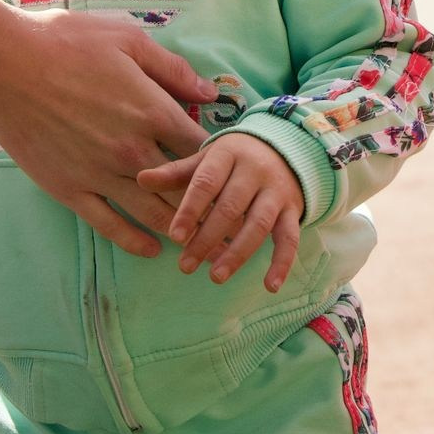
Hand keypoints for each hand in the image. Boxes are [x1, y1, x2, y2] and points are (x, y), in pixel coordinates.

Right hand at [0, 5, 216, 260]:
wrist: (2, 64)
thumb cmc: (65, 42)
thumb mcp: (128, 40)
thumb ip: (172, 69)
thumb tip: (210, 93)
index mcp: (152, 111)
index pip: (201, 147)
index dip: (217, 158)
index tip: (223, 164)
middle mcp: (132, 150)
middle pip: (184, 188)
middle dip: (207, 203)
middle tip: (225, 216)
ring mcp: (100, 174)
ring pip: (153, 213)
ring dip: (180, 228)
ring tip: (198, 240)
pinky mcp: (69, 188)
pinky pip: (108, 224)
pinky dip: (135, 241)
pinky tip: (152, 249)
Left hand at [137, 134, 302, 289]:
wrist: (283, 148)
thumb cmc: (232, 159)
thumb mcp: (205, 159)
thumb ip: (175, 173)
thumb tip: (141, 180)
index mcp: (228, 154)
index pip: (207, 182)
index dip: (190, 210)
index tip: (174, 237)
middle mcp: (255, 171)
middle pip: (231, 207)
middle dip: (207, 238)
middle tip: (185, 266)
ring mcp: (276, 192)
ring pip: (258, 225)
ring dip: (238, 253)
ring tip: (216, 277)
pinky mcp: (293, 210)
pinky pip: (290, 238)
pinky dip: (282, 263)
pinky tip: (270, 286)